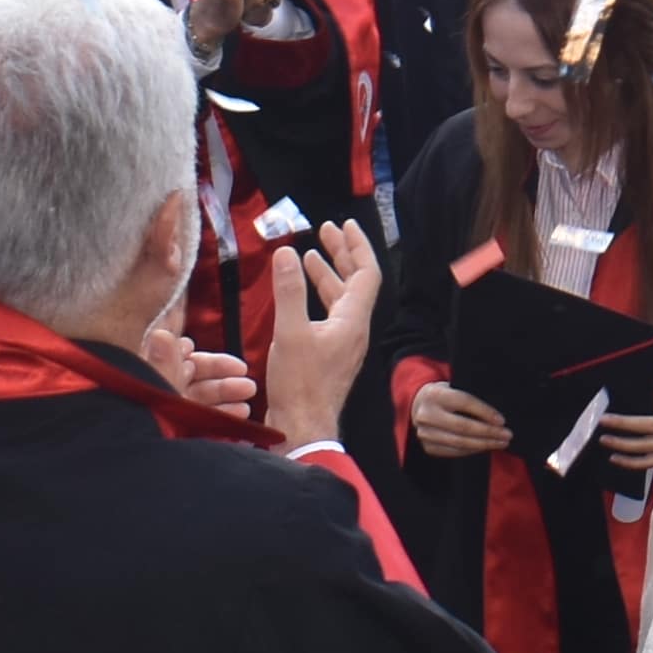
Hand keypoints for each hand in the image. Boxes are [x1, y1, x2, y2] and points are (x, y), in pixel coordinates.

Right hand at [255, 220, 381, 442]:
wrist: (303, 427)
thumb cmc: (300, 384)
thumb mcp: (291, 333)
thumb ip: (289, 291)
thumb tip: (286, 252)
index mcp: (352, 320)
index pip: (366, 273)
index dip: (358, 246)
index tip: (345, 225)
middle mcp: (354, 329)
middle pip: (355, 282)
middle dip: (342, 254)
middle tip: (326, 231)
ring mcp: (343, 343)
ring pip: (340, 300)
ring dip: (327, 275)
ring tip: (309, 255)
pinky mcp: (330, 355)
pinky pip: (329, 316)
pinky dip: (317, 297)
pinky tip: (299, 294)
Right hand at [406, 376, 512, 460]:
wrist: (418, 404)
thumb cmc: (444, 395)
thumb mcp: (453, 388)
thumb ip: (469, 399)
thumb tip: (496, 416)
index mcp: (436, 394)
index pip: (465, 403)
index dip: (485, 412)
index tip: (502, 421)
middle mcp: (427, 414)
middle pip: (463, 427)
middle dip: (488, 432)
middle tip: (507, 435)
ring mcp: (425, 433)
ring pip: (460, 442)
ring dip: (484, 444)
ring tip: (501, 443)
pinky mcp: (428, 446)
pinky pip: (454, 452)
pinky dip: (472, 450)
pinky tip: (485, 447)